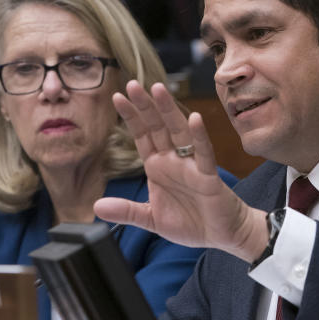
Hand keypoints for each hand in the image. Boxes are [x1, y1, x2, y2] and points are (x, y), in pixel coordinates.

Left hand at [94, 80, 268, 261]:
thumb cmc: (191, 222)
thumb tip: (97, 206)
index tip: (117, 96)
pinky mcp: (208, 176)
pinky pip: (204, 153)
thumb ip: (126, 211)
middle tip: (133, 84)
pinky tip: (194, 118)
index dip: (131, 117)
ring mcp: (192, 165)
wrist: (221, 235)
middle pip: (157, 127)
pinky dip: (199, 136)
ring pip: (179, 132)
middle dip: (146, 106)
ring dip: (169, 111)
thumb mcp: (151, 219)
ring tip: (158, 89)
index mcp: (158, 167)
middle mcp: (174, 160)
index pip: (142, 136)